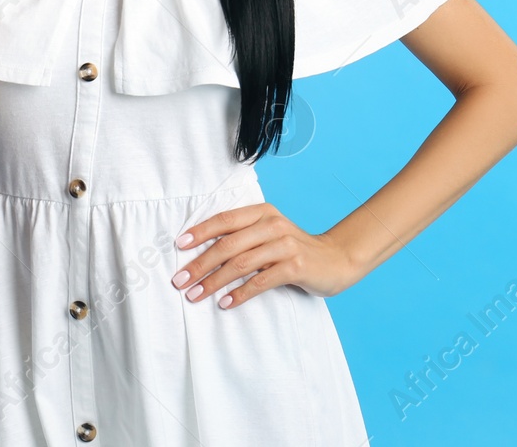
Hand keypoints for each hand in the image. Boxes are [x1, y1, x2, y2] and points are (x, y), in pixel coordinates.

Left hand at [170, 202, 359, 308]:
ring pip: (240, 264)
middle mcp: (272, 225)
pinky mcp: (295, 266)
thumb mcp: (268, 234)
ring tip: (195, 295)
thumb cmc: (293, 249)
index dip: (200, 233)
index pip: (224, 221)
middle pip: (228, 245)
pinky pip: (261, 281)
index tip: (179, 246)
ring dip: (213, 282)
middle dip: (200, 264)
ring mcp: (285, 245)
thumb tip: (201, 253)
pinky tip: (225, 303)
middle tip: (180, 280)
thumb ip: (243, 237)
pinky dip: (240, 294)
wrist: (337, 259)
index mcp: (262, 212)